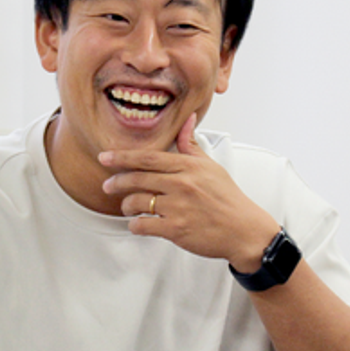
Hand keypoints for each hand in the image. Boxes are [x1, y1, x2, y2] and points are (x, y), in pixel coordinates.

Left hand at [100, 115, 280, 271]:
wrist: (243, 230)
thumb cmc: (227, 198)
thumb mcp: (211, 167)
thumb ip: (191, 146)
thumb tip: (187, 120)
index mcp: (188, 166)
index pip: (148, 157)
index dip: (122, 157)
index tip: (105, 157)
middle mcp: (181, 184)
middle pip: (137, 178)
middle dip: (116, 182)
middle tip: (107, 186)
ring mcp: (178, 207)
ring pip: (137, 202)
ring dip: (126, 206)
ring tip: (127, 207)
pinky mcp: (176, 229)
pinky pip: (143, 225)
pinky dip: (135, 225)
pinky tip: (137, 224)